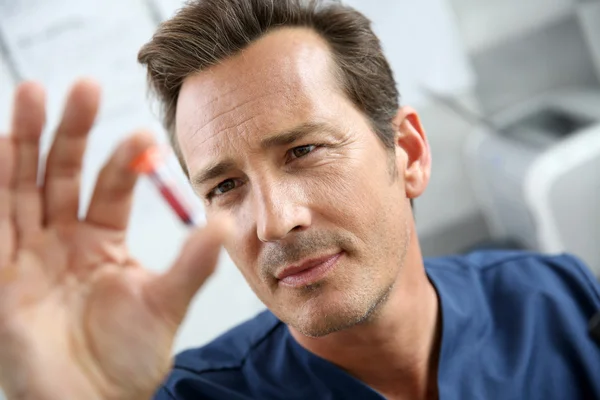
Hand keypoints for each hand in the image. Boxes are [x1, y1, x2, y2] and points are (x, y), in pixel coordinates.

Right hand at [0, 80, 228, 399]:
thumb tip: (224, 222)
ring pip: (23, 185)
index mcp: (101, 242)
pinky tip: (3, 145)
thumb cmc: (128, 361)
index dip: (123, 159)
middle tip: (83, 85)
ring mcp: (28, 254)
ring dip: (26, 141)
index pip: (110, 186)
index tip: (145, 135)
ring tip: (35, 92)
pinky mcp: (1, 275)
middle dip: (69, 130)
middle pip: (61, 173)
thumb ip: (191, 264)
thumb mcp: (165, 304)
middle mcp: (62, 240)